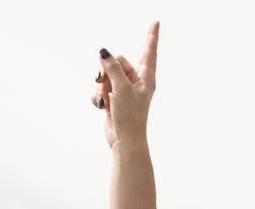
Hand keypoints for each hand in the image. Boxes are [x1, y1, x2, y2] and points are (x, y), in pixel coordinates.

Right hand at [91, 22, 158, 149]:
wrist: (124, 141)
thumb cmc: (130, 116)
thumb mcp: (121, 88)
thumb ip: (112, 68)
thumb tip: (103, 52)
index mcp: (146, 77)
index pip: (149, 51)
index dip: (151, 36)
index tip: (156, 21)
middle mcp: (135, 81)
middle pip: (117, 61)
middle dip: (106, 71)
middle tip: (102, 81)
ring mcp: (123, 90)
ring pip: (106, 76)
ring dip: (101, 87)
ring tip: (104, 100)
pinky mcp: (113, 99)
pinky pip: (100, 89)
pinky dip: (97, 97)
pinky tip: (101, 107)